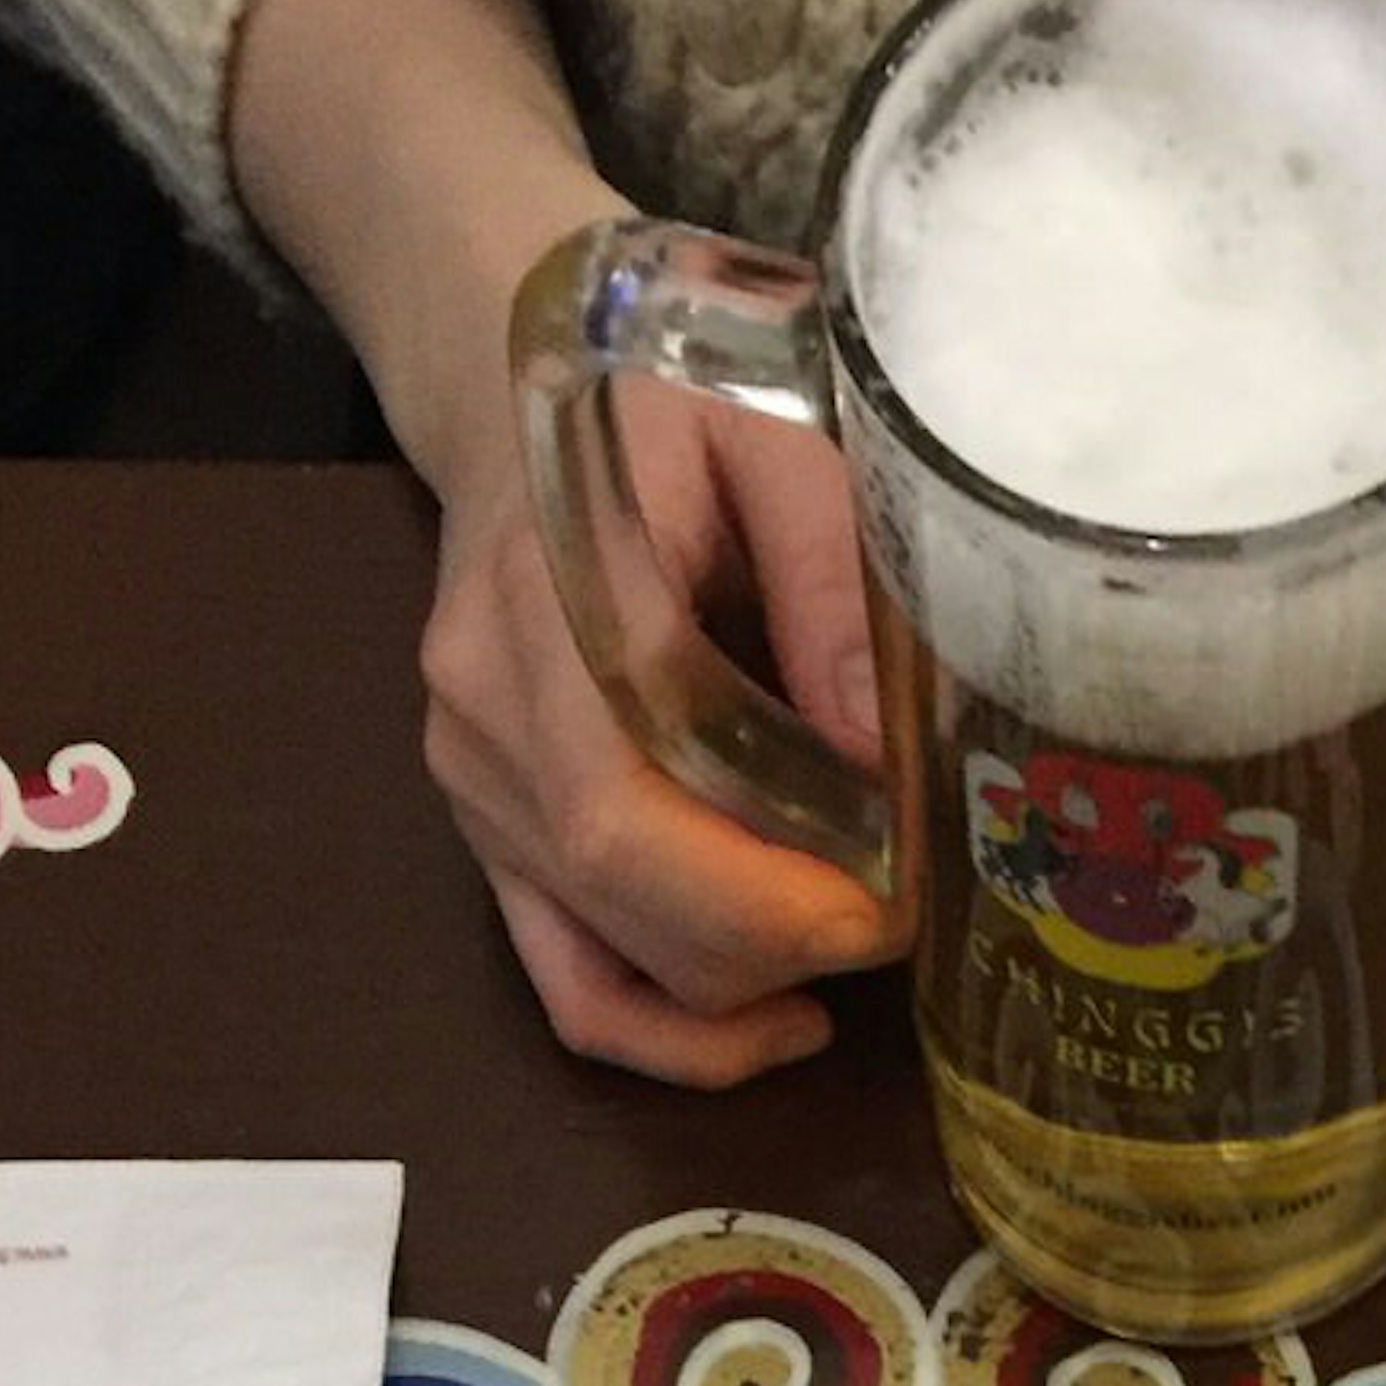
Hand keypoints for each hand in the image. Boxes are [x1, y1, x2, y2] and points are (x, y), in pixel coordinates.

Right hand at [225, 0, 902, 1087]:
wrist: (510, 354)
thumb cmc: (660, 382)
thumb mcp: (773, 433)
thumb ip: (833, 589)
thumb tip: (899, 768)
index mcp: (546, 604)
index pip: (627, 819)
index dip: (765, 900)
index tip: (888, 902)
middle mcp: (487, 717)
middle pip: (630, 911)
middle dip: (784, 943)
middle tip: (911, 911)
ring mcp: (474, 786)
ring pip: (612, 965)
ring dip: (748, 981)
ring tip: (859, 933)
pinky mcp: (490, 830)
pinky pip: (570, 984)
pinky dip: (673, 1031)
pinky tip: (778, 1017)